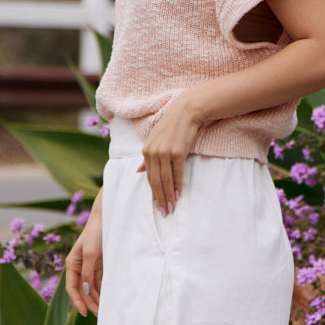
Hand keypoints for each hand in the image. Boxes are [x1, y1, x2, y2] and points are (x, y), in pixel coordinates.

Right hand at [64, 192, 103, 315]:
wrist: (108, 217)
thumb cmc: (96, 232)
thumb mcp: (91, 254)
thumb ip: (87, 273)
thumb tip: (84, 292)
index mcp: (72, 264)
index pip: (72, 288)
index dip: (77, 301)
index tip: (85, 313)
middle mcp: (78, 266)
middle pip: (82, 290)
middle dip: (89, 302)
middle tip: (99, 314)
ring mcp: (88, 265)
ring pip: (90, 287)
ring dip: (95, 298)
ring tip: (104, 309)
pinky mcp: (98, 264)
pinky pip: (97, 281)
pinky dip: (101, 290)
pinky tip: (106, 297)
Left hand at [138, 91, 205, 212]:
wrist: (186, 111)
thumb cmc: (173, 126)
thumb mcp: (155, 140)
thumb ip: (147, 157)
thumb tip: (138, 171)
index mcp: (146, 150)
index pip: (149, 177)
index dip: (153, 193)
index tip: (157, 205)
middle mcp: (153, 152)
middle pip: (156, 181)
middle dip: (160, 198)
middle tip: (164, 212)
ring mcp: (164, 152)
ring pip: (165, 180)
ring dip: (168, 196)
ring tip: (171, 208)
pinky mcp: (177, 152)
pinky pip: (177, 173)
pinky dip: (177, 185)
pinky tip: (178, 195)